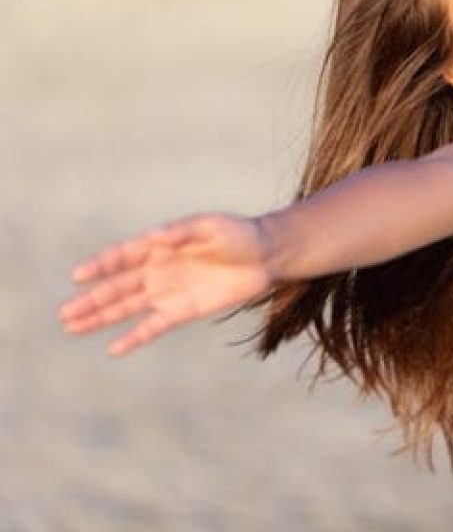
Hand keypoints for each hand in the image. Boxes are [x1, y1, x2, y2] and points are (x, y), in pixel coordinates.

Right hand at [59, 213, 271, 355]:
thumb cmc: (237, 235)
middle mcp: (158, 269)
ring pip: (128, 307)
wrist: (265, 256)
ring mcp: (169, 291)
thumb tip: (154, 236)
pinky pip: (154, 326)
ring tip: (73, 327)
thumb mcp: (211, 227)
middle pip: (118, 286)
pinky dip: (135, 337)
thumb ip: (181, 232)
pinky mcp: (184, 310)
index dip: (101, 265)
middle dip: (92, 299)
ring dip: (102, 317)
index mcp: (160, 245)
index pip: (123, 256)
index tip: (78, 276)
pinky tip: (114, 348)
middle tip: (63, 314)